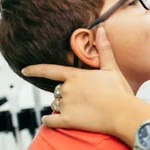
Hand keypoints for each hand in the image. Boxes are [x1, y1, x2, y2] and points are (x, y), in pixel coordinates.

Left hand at [22, 27, 149, 136]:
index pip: (49, 70)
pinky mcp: (68, 121)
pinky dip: (49, 121)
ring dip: (61, 106)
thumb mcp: (111, 68)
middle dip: (65, 93)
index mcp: (75, 76)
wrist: (124, 114)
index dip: (35, 70)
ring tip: (80, 109)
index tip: (24, 70)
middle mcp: (67, 89)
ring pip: (55, 104)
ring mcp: (66, 105)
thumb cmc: (119, 91)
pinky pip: (49, 121)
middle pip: (57, 90)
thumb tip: (100, 29)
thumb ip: (103, 49)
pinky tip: (53, 120)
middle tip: (83, 98)